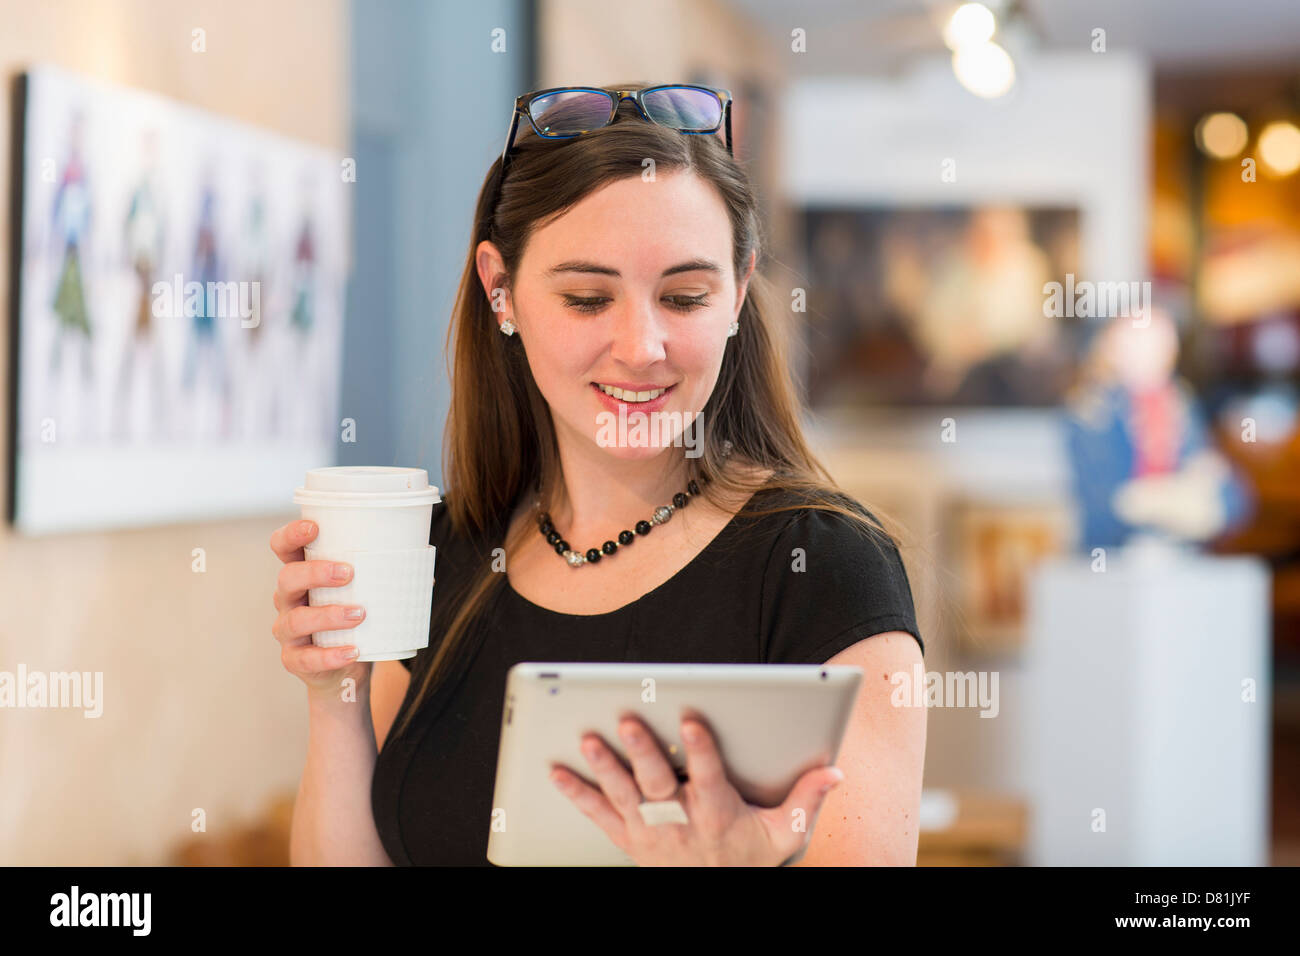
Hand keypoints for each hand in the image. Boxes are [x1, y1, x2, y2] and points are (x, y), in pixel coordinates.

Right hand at [269, 519, 371, 694]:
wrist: (346, 671)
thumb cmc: (356, 622)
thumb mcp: (366, 595)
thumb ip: (388, 579)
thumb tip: (426, 572)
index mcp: (303, 575)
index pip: (283, 547)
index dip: (292, 534)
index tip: (314, 528)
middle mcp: (288, 600)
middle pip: (287, 579)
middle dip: (316, 573)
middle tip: (348, 573)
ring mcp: (288, 631)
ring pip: (296, 620)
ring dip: (328, 615)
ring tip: (360, 613)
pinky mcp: (294, 660)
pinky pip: (307, 658)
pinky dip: (331, 655)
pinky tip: (354, 651)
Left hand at [548, 714, 843, 865]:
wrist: (714, 893)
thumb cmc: (747, 857)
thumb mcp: (783, 834)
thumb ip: (806, 800)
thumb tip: (833, 772)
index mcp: (717, 812)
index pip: (708, 776)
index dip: (700, 748)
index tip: (690, 719)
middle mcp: (679, 821)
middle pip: (658, 783)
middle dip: (642, 751)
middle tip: (627, 720)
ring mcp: (649, 829)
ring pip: (624, 794)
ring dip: (604, 766)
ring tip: (588, 739)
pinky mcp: (627, 836)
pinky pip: (597, 814)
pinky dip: (575, 793)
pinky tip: (557, 770)